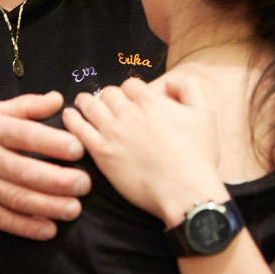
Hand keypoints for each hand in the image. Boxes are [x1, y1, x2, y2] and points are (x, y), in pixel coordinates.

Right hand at [0, 91, 91, 240]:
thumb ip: (26, 106)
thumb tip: (59, 99)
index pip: (25, 135)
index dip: (52, 143)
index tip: (78, 148)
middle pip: (25, 171)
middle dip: (57, 180)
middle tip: (85, 183)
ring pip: (18, 198)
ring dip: (49, 206)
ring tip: (74, 208)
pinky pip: (4, 220)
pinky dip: (27, 227)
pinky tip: (49, 229)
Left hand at [63, 74, 224, 226]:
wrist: (185, 192)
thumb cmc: (198, 156)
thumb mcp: (205, 112)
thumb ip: (187, 87)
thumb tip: (168, 81)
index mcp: (150, 100)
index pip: (131, 85)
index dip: (130, 91)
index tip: (130, 100)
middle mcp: (128, 112)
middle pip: (109, 93)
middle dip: (109, 96)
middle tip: (106, 103)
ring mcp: (112, 132)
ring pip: (91, 106)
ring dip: (86, 102)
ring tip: (82, 103)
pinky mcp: (102, 153)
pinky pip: (79, 129)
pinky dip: (72, 119)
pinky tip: (69, 116)